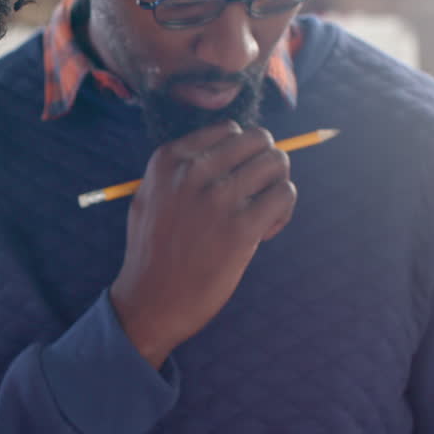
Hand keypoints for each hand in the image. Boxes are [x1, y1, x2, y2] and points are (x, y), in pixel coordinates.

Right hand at [110, 121, 296, 367]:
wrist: (149, 303)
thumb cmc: (151, 253)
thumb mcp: (149, 197)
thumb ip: (178, 171)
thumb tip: (229, 149)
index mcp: (169, 160)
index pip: (230, 130)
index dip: (241, 154)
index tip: (234, 181)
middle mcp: (193, 173)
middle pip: (259, 140)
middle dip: (266, 163)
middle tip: (257, 193)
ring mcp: (218, 199)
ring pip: (277, 163)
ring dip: (278, 186)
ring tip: (262, 213)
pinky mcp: (241, 228)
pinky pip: (284, 196)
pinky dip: (283, 212)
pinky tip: (264, 232)